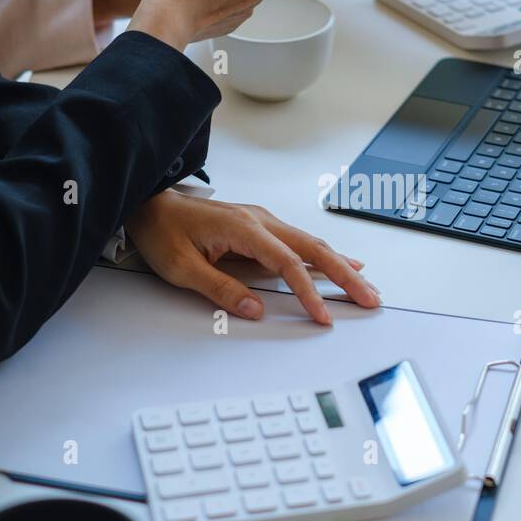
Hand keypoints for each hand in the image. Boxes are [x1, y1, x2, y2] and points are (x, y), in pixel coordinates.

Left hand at [124, 191, 379, 325]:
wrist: (149, 204)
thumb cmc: (162, 232)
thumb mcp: (181, 268)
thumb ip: (220, 289)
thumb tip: (254, 310)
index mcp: (243, 229)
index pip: (287, 264)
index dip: (308, 292)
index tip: (321, 315)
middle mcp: (260, 220)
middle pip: (313, 249)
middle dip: (345, 275)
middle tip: (370, 298)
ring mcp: (262, 221)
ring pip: (311, 243)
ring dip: (341, 266)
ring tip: (366, 286)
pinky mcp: (260, 227)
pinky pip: (299, 242)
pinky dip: (324, 256)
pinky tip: (342, 263)